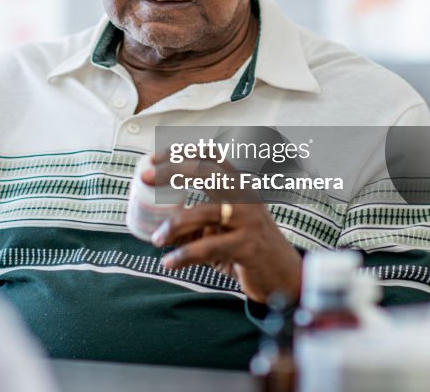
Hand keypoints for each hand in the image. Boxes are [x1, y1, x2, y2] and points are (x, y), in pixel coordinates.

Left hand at [142, 153, 301, 303]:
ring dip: (174, 225)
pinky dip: (184, 256)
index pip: (210, 156)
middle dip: (172, 171)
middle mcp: (245, 195)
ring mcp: (248, 219)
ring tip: (156, 240)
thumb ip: (197, 218)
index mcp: (238, 185)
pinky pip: (209, 247)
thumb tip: (155, 221)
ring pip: (204, 212)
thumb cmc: (247, 245)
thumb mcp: (224, 224)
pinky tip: (169, 262)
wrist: (284, 276)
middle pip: (207, 171)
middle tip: (145, 178)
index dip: (180, 152)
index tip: (152, 158)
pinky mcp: (248, 246)